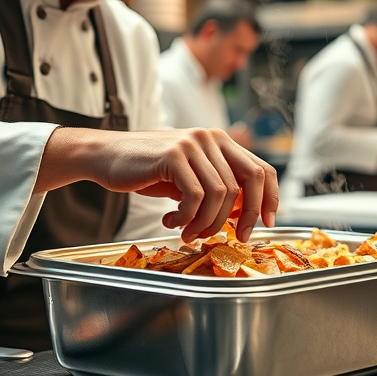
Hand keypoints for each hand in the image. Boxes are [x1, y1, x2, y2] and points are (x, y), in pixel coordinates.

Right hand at [36, 127, 277, 242]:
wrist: (105, 156)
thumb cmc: (147, 171)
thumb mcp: (188, 178)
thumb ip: (216, 190)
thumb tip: (244, 215)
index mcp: (220, 141)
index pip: (261, 168)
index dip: (271, 198)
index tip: (268, 223)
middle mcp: (211, 138)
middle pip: (249, 181)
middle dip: (246, 216)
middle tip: (235, 238)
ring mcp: (193, 144)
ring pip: (221, 194)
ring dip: (208, 223)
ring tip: (189, 233)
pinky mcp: (173, 156)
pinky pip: (195, 196)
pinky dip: (187, 218)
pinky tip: (171, 222)